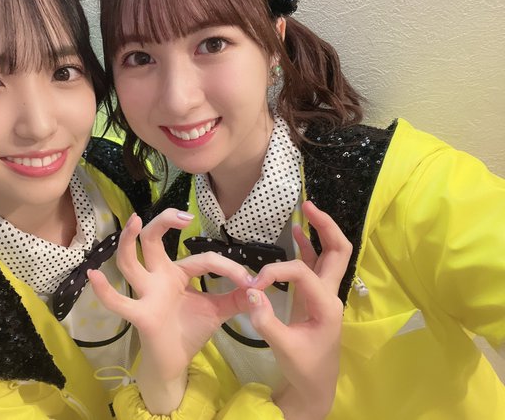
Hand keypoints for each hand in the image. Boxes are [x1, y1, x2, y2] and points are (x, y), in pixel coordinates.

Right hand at [88, 209, 251, 413]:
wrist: (175, 362)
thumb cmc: (189, 331)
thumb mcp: (217, 311)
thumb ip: (236, 298)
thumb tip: (259, 287)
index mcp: (176, 273)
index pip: (202, 258)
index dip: (228, 267)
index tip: (250, 282)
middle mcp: (158, 278)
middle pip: (152, 242)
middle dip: (163, 223)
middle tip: (183, 216)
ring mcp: (146, 294)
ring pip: (130, 263)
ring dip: (129, 242)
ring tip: (135, 221)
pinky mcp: (140, 315)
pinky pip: (119, 304)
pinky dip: (105, 291)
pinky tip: (94, 276)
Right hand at [248, 201, 351, 419]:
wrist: (315, 385)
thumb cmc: (303, 368)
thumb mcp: (283, 348)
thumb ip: (266, 320)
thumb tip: (252, 291)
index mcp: (326, 306)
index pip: (302, 273)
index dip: (275, 271)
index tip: (253, 285)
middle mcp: (329, 294)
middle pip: (338, 251)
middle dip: (326, 227)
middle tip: (308, 206)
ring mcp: (323, 293)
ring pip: (329, 254)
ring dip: (320, 231)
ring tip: (305, 208)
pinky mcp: (313, 296)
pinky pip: (313, 264)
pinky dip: (307, 245)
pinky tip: (296, 231)